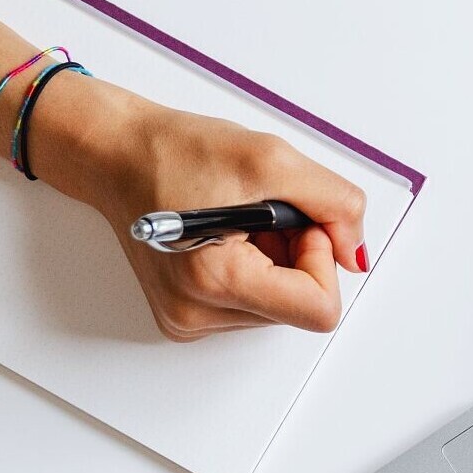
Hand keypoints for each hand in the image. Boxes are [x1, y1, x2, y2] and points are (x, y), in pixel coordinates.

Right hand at [30, 75, 367, 340]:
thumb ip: (334, 204)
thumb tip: (356, 253)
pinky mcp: (185, 315)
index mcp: (216, 282)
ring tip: (235, 220)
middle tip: (261, 212)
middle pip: (299, 307)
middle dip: (296, 256)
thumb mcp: (272, 158)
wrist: (116, 153)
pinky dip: (252, 268)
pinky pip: (251, 303)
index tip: (297, 221)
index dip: (320, 260)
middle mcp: (197, 314)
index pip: (318, 310)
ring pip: (278, 306)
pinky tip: (223, 236)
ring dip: (274, 260)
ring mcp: (188, 320)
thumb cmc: (177, 151)